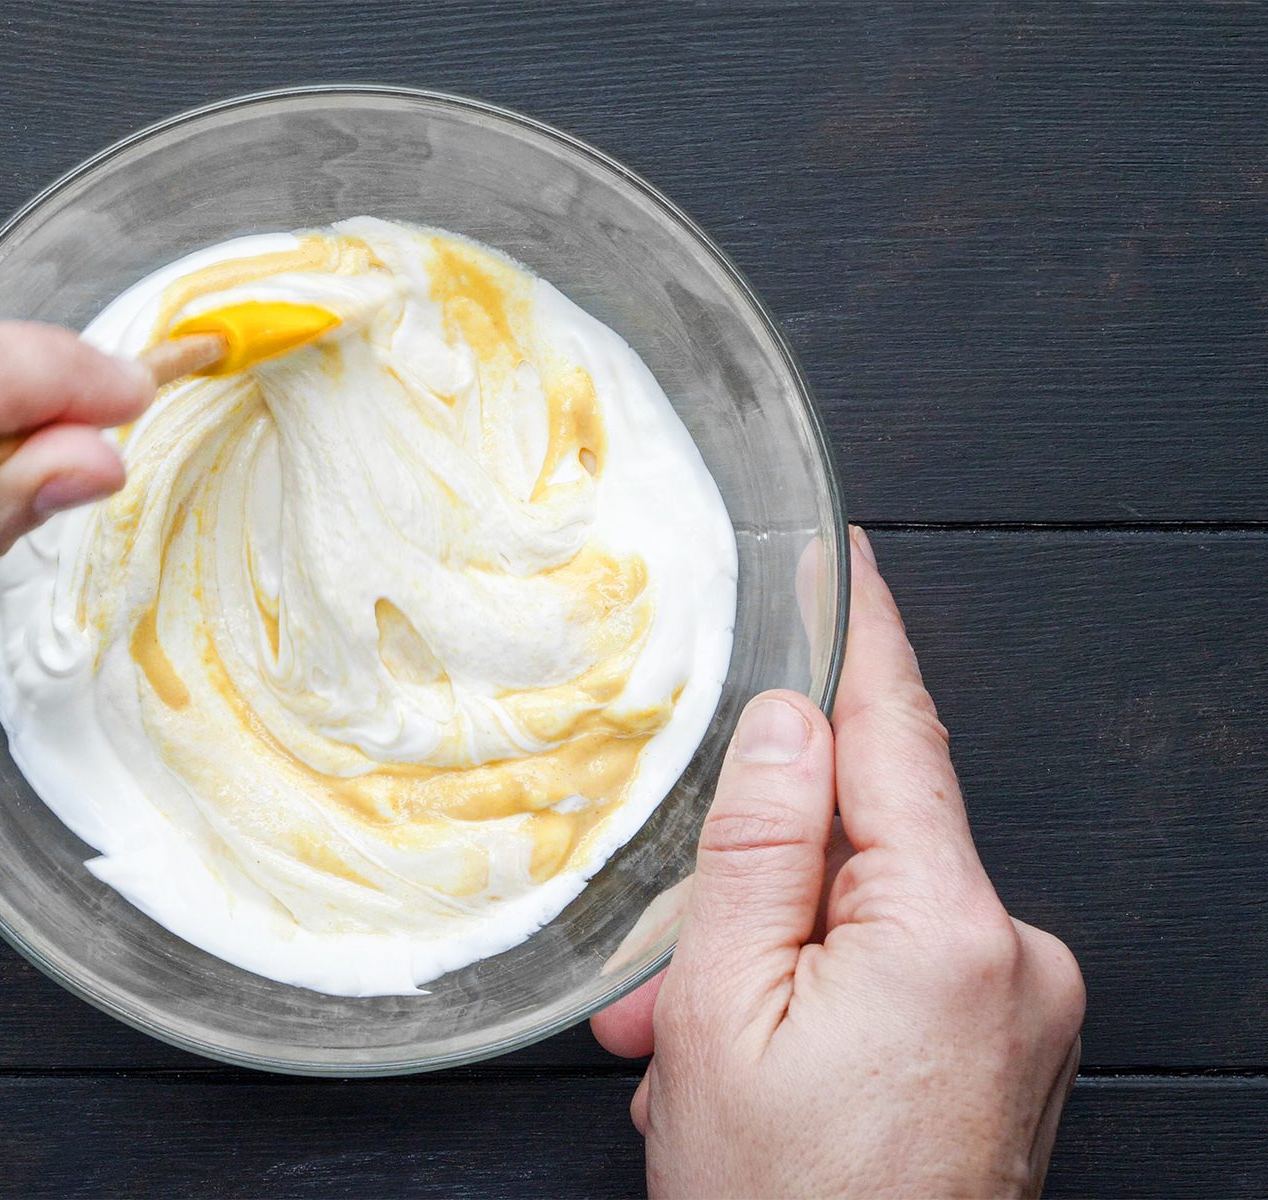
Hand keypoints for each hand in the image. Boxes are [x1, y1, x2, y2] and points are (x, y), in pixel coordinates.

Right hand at [592, 528, 1085, 1197]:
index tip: (846, 556)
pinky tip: (760, 1067)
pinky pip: (900, 974)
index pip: (896, 734)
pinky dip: (818, 999)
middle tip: (667, 986)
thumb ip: (760, 846)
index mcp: (945, 930)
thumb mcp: (726, 1013)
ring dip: (769, 964)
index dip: (863, 633)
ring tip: (695, 1059)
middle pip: (861, 848)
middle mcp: (1012, 958)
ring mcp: (1023, 1008)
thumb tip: (791, 721)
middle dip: (751, 893)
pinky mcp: (1012, 1044)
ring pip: (865, 919)